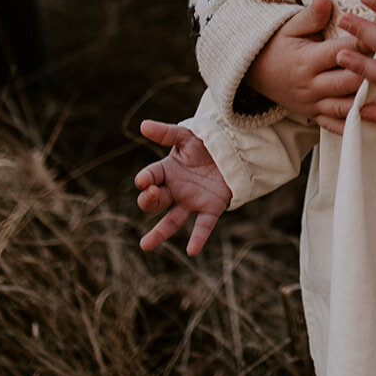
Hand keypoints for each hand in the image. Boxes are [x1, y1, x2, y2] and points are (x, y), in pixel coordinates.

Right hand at [134, 119, 233, 255]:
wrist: (232, 150)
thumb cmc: (204, 143)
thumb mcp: (187, 136)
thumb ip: (167, 133)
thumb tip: (143, 125)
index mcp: (166, 171)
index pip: (150, 176)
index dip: (145, 179)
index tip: (143, 181)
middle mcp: (175, 190)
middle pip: (156, 201)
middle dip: (150, 200)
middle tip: (152, 194)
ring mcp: (191, 201)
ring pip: (172, 221)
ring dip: (159, 233)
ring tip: (145, 245)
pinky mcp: (211, 208)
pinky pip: (203, 226)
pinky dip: (198, 238)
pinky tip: (192, 250)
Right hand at [242, 0, 363, 132]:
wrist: (254, 72)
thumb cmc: (278, 44)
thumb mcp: (290, 26)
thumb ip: (312, 15)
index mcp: (308, 60)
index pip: (342, 52)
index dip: (364, 43)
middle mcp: (312, 86)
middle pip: (350, 83)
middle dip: (374, 72)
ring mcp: (313, 104)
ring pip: (347, 108)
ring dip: (369, 99)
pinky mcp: (314, 116)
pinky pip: (337, 126)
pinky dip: (356, 124)